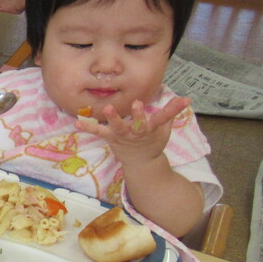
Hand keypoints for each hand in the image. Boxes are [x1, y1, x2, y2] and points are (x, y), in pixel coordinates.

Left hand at [75, 96, 189, 166]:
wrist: (141, 163)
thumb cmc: (152, 142)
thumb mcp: (164, 129)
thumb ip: (171, 113)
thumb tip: (185, 98)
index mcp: (152, 128)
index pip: (164, 117)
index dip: (174, 109)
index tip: (184, 99)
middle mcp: (138, 132)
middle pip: (138, 123)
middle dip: (137, 115)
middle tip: (137, 104)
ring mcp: (123, 136)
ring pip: (118, 127)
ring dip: (113, 118)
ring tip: (108, 108)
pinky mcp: (111, 138)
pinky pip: (99, 132)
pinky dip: (88, 128)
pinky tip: (77, 123)